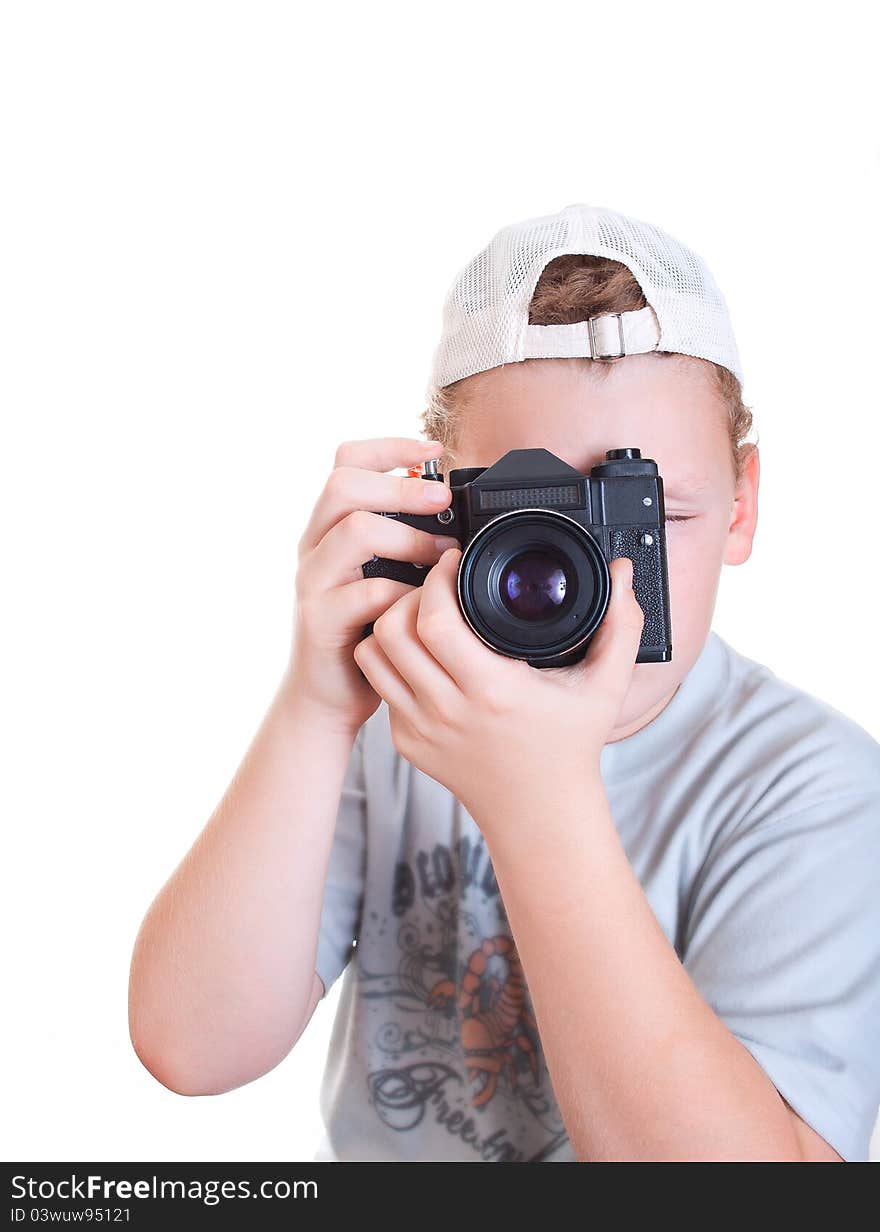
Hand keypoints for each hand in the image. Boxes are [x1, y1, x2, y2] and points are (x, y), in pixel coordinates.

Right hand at [285, 437, 458, 733]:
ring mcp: (313, 581)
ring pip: (353, 531)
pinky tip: (422, 602)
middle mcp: (315, 545)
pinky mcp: (320, 620)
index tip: (435, 451)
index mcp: (331, 525)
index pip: (347, 460)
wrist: (329, 694)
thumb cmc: (367, 629)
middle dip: (401, 485)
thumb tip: (452, 506)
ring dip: (407, 536)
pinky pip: (363, 593)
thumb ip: (406, 539)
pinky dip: (402, 593)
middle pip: (343, 484)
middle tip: (442, 500)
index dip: (390, 445)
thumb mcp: (388, 573)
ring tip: (440, 555)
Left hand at [352, 547, 644, 825]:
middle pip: (391, 630)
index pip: (435, 621)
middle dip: (408, 594)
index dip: (438, 580)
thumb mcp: (605, 685)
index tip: (454, 562)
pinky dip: (393, 661)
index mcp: (492, 690)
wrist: (539, 813)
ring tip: (421, 614)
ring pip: (374, 656)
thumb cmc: (571, 746)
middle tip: (434, 585)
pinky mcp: (407, 742)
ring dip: (390, 625)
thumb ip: (620, 624)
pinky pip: (382, 686)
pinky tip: (421, 653)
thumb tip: (623, 570)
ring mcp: (421, 729)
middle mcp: (447, 711)